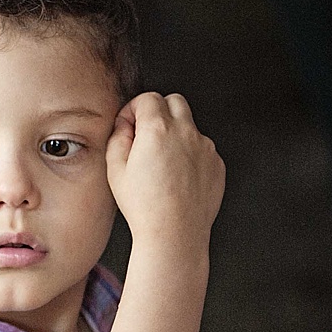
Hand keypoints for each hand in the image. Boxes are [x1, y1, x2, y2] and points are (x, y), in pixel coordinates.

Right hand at [105, 93, 224, 251]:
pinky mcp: (217, 163)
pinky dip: (189, 154)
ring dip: (175, 134)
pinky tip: (177, 177)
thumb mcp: (114, 169)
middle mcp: (185, 132)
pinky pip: (202, 148)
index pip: (148, 98)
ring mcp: (205, 147)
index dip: (134, 109)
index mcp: (157, 130)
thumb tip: (125, 124)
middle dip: (158, 111)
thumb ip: (117, 137)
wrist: (174, 233)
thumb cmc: (143, 206)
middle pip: (174, 101)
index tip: (129, 124)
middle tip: (146, 134)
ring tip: (162, 163)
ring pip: (190, 126)